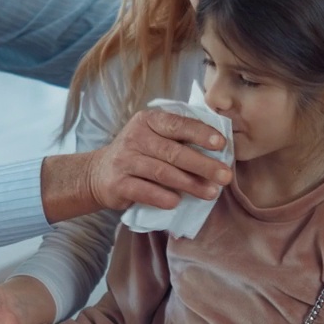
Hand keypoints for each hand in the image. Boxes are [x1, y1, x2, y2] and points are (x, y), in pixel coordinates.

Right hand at [86, 110, 231, 210]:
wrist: (98, 174)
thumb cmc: (139, 154)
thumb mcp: (154, 137)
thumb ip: (179, 138)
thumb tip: (220, 148)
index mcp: (148, 121)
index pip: (178, 124)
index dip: (201, 133)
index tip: (222, 144)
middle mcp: (135, 137)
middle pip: (174, 152)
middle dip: (203, 165)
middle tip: (225, 176)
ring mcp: (125, 161)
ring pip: (162, 172)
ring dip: (190, 184)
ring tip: (211, 193)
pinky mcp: (118, 184)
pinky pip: (144, 191)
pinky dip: (162, 197)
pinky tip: (178, 202)